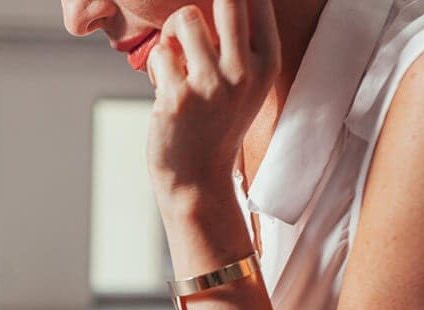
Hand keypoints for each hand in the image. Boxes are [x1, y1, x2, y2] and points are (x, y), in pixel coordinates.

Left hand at [145, 0, 279, 195]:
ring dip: (172, 35)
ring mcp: (211, 84)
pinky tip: (163, 89)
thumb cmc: (215, 124)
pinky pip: (160, 52)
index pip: (257, 1)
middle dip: (202, 6)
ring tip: (174, 61)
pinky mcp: (178, 97)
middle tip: (191, 28)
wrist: (197, 178)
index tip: (221, 7)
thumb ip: (240, 42)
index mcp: (267, 63)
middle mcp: (244, 71)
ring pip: (184, 18)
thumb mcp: (246, 83)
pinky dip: (156, 66)